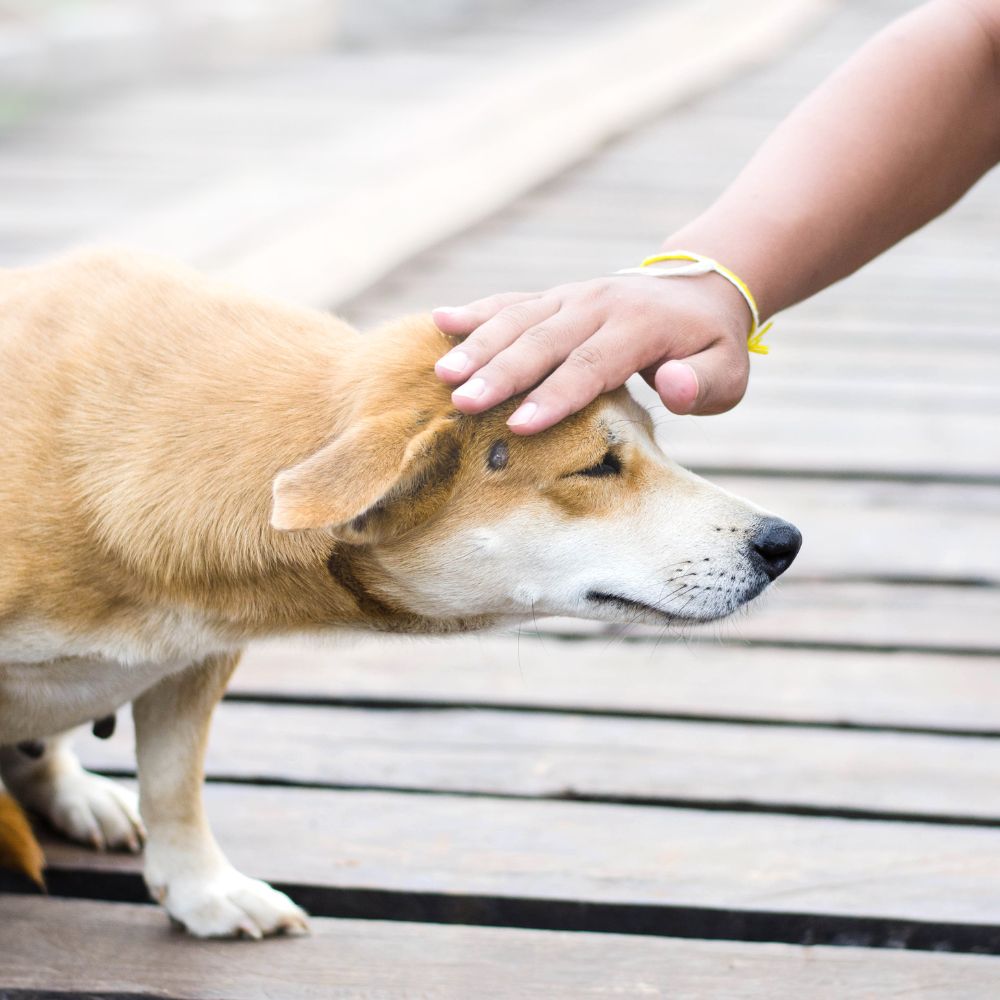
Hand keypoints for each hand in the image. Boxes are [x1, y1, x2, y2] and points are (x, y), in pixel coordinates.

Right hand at [433, 273, 752, 433]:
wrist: (698, 289)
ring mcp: (572, 295)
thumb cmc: (710, 346)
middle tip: (463, 401)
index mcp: (639, 326)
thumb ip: (703, 383)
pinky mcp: (554, 295)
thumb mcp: (728, 372)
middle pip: (543, 340)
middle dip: (501, 372)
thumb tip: (670, 384)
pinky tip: (439, 320)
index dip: (556, 395)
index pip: (591, 364)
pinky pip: (512, 301)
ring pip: (519, 318)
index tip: (520, 424)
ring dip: (479, 345)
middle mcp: (598, 304)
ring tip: (443, 373)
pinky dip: (476, 310)